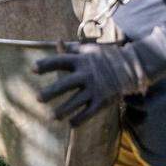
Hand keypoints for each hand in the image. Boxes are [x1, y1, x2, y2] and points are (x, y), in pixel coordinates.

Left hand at [33, 42, 148, 126]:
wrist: (132, 67)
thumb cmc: (105, 58)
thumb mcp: (89, 51)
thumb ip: (71, 49)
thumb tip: (57, 42)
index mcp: (81, 60)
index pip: (60, 61)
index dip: (46, 65)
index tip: (33, 69)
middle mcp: (86, 74)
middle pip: (65, 84)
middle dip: (51, 92)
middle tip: (37, 98)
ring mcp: (95, 88)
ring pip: (76, 102)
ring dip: (63, 110)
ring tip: (52, 116)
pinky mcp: (103, 100)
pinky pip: (89, 112)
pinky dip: (80, 119)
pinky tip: (70, 124)